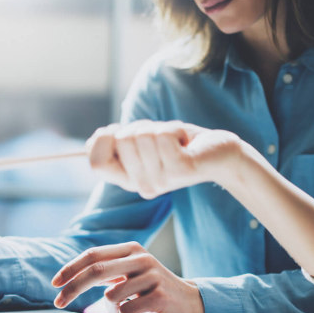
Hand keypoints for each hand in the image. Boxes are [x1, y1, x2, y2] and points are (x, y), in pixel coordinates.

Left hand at [51, 242, 203, 312]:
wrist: (191, 302)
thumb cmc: (153, 290)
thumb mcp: (131, 274)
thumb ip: (107, 271)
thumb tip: (70, 279)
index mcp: (131, 249)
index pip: (93, 255)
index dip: (70, 268)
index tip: (54, 283)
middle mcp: (141, 258)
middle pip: (96, 271)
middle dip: (73, 288)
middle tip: (58, 302)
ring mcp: (152, 276)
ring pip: (111, 297)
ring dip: (111, 312)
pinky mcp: (159, 296)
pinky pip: (127, 311)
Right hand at [86, 120, 245, 198]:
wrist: (219, 154)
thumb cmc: (179, 144)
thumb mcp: (143, 143)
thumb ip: (118, 143)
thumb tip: (94, 140)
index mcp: (129, 181)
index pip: (96, 163)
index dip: (103, 140)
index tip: (120, 132)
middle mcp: (142, 186)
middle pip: (120, 141)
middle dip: (140, 127)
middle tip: (160, 139)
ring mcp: (160, 180)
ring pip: (142, 135)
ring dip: (159, 128)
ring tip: (175, 141)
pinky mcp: (179, 169)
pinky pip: (163, 135)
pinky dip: (174, 129)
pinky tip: (185, 142)